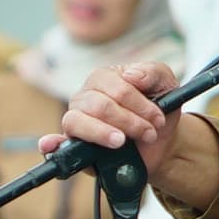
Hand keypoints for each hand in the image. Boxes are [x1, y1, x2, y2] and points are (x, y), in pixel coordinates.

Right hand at [42, 62, 184, 167]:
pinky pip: (57, 144)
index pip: (117, 88)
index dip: (140, 105)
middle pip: (100, 106)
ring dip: (105, 134)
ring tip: (122, 142)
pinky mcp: (74, 146)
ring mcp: (77, 121)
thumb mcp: (166, 85)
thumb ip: (153, 72)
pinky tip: (52, 145)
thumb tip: (131, 75)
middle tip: (149, 133)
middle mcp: (86, 98)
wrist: (161, 143)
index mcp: (104, 78)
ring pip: (79, 122)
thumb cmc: (159, 109)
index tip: (157, 118)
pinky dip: (52, 144)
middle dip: (130, 122)